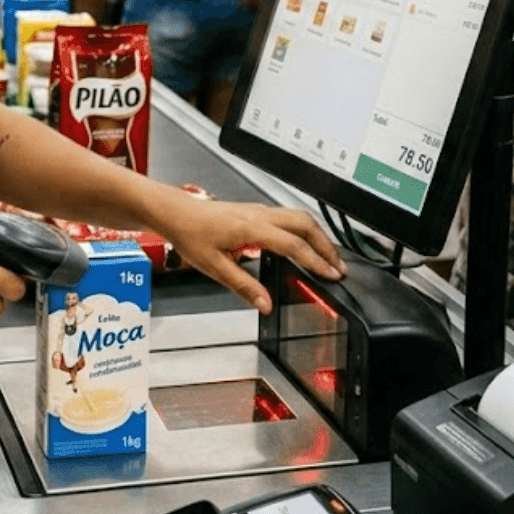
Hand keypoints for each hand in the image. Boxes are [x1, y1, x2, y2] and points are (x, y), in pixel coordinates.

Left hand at [149, 195, 345, 313]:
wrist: (175, 212)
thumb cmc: (190, 233)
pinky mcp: (254, 210)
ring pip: (298, 216)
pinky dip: (303, 229)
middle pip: (305, 224)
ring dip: (317, 235)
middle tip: (338, 266)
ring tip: (326, 256)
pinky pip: (287, 216)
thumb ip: (243, 286)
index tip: (331, 275)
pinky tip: (302, 243)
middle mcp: (259, 214)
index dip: (316, 261)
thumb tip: (265, 304)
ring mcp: (257, 209)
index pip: (294, 245)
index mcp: (252, 228)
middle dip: (326, 245)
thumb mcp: (214, 267)